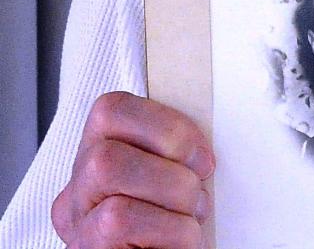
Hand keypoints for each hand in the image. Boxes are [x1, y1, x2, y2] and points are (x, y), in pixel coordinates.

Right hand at [51, 92, 213, 247]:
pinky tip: (180, 242)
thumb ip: (173, 152)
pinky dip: (168, 227)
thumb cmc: (178, 232)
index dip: (162, 122)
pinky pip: (118, 218)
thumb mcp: (174, 181)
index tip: (199, 152)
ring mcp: (77, 226)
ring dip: (171, 190)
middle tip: (198, 184)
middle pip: (106, 143)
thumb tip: (204, 125)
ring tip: (190, 216)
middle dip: (169, 155)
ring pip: (107, 169)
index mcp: (99, 161)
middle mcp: (79, 193)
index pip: (109, 110)